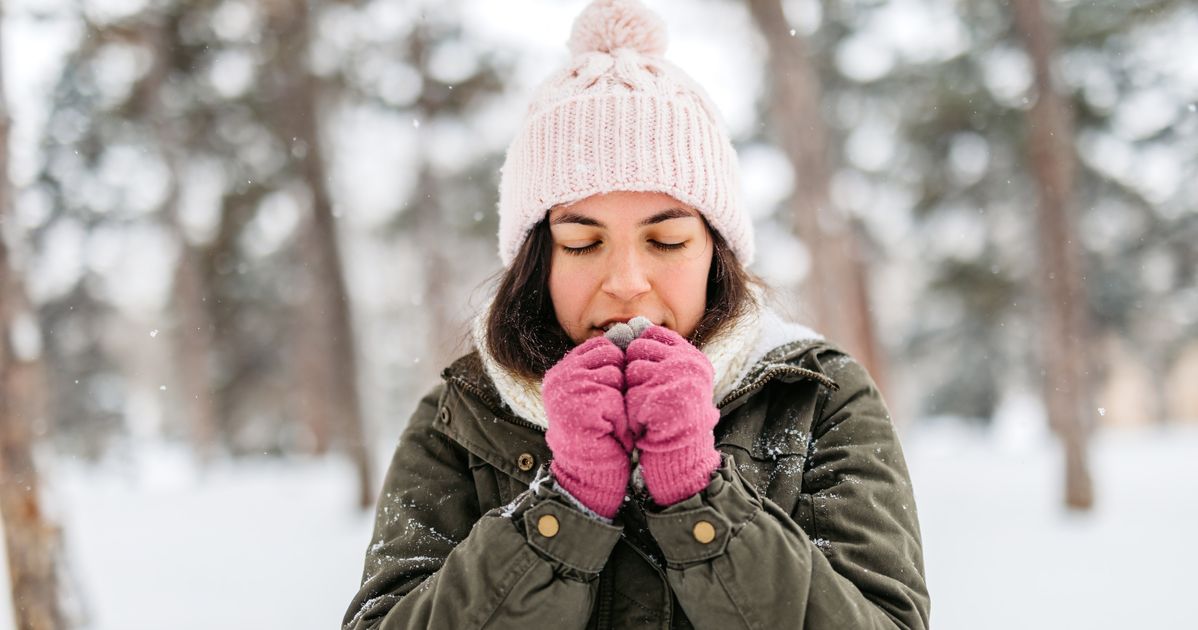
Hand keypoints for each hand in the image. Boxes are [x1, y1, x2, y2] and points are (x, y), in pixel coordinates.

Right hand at [543, 336, 632, 518]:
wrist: (590, 471)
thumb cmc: (601, 431)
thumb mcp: (598, 391)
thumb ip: (606, 364)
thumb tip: (633, 326)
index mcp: (562, 370)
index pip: (601, 345)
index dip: (616, 365)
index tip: (614, 390)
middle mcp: (560, 376)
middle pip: (610, 355)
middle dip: (619, 382)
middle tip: (609, 410)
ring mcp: (568, 389)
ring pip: (615, 375)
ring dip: (621, 401)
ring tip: (608, 421)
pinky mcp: (580, 406)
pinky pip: (616, 398)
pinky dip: (620, 417)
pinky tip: (609, 431)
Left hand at [625, 325, 721, 506]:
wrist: (682, 459)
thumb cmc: (671, 419)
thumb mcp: (672, 381)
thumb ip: (657, 355)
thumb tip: (631, 324)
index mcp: (693, 359)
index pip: (652, 334)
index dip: (640, 353)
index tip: (644, 375)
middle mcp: (690, 364)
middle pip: (638, 349)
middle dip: (635, 373)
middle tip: (649, 398)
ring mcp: (678, 380)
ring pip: (631, 370)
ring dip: (632, 393)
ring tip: (649, 411)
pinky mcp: (662, 399)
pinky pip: (631, 394)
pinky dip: (633, 411)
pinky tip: (647, 423)